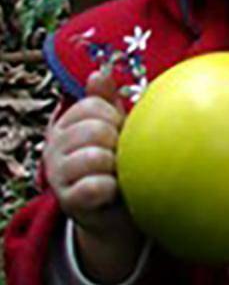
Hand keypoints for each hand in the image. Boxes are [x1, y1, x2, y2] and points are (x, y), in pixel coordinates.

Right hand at [45, 67, 143, 282]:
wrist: (117, 211)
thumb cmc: (119, 161)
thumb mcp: (114, 128)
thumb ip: (106, 101)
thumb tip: (99, 73)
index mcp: (66, 125)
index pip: (93, 106)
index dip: (116, 118)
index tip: (119, 132)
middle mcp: (53, 147)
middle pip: (95, 129)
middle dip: (117, 142)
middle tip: (119, 156)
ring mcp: (57, 175)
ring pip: (95, 157)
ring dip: (116, 166)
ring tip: (117, 173)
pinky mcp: (68, 201)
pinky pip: (95, 186)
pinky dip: (112, 188)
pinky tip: (114, 191)